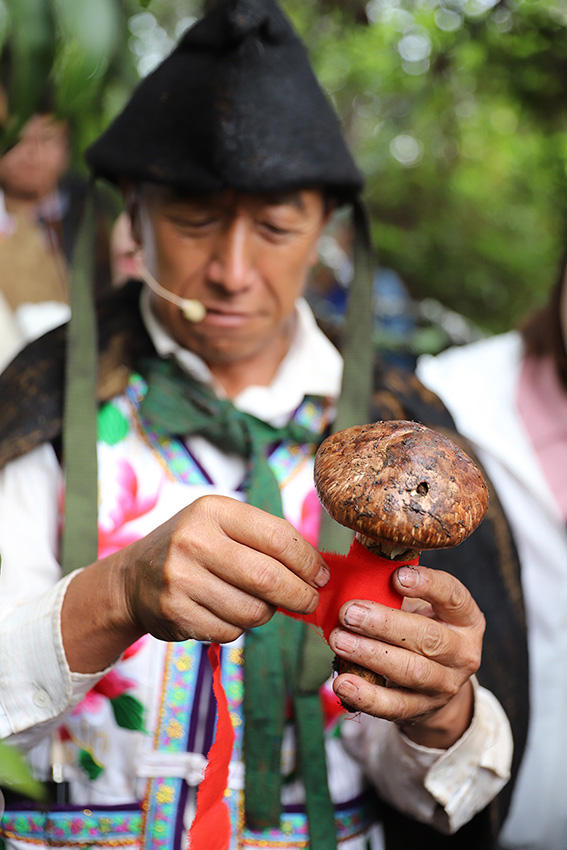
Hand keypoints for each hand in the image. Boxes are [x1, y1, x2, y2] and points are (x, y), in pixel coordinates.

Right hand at [62, 495, 329, 672]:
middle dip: (300, 594)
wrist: (133, 578)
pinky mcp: (174, 613)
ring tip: (258, 603)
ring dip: (267, 613)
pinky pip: (230, 632)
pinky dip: (239, 628)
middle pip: (269, 578)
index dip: (308, 561)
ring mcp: (180, 579)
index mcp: (213, 511)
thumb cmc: (194, 548)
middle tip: (309, 600)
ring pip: (253, 611)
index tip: (321, 576)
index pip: (278, 537)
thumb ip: (266, 539)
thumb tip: (318, 571)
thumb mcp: (222, 524)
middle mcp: (193, 541)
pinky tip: (226, 612)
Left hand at [328, 565, 484, 747]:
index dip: (428, 585)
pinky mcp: (422, 710)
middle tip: (349, 612)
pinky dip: (366, 696)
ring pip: (411, 671)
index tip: (396, 576)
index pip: (453, 597)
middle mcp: (463, 653)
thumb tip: (357, 573)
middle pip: (428, 638)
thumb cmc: (419, 630)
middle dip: (385, 624)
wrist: (434, 683)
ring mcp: (445, 685)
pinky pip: (394, 706)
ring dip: (370, 655)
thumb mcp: (419, 607)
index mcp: (466, 619)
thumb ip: (395, 591)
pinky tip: (342, 682)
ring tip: (339, 640)